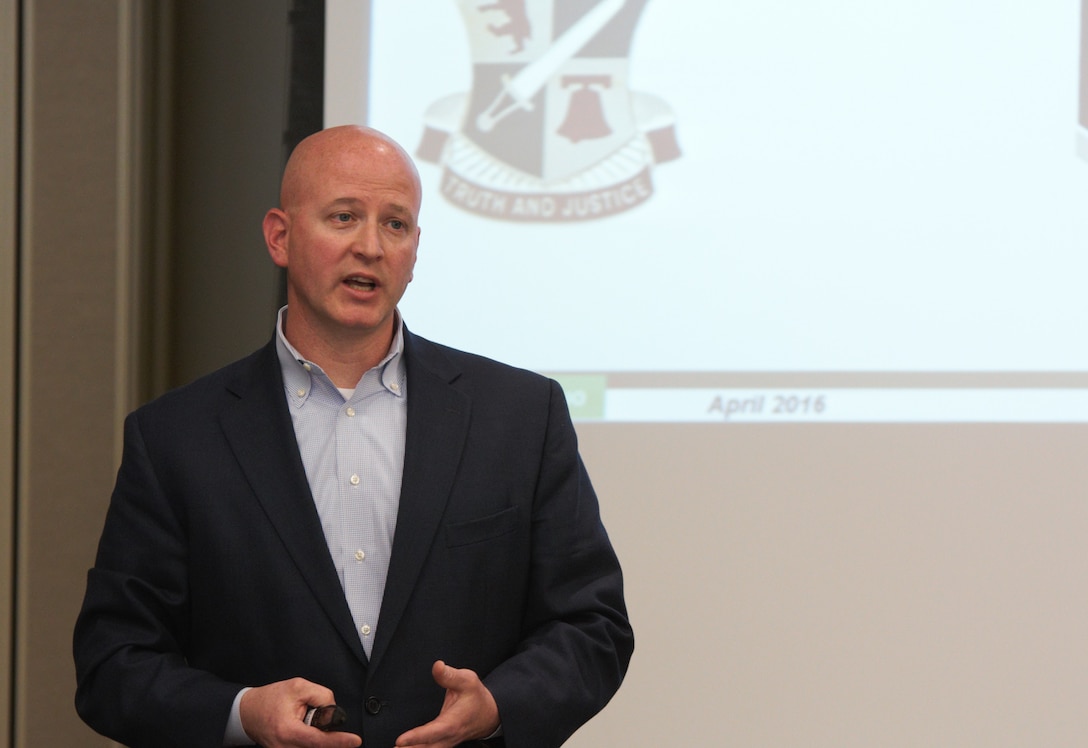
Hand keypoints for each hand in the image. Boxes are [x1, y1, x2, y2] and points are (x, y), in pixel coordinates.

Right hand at [239, 678, 361, 747]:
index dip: (339, 742)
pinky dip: (312, 743)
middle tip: (323, 723)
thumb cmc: (271, 698)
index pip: (319, 741)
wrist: (247, 712)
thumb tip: (334, 712)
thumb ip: (321, 696)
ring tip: (306, 722)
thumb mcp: (298, 687)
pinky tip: (311, 733)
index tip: (355, 741)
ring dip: (319, 739)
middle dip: (329, 737)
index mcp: (288, 731)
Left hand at [394, 661, 499, 747]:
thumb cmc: (477, 697)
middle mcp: (448, 736)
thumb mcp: (468, 680)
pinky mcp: (442, 744)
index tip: (400, 740)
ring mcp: (445, 743)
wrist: (489, 714)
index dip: (416, 737)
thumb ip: (450, 675)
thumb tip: (437, 666)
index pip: (432, 732)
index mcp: (453, 722)